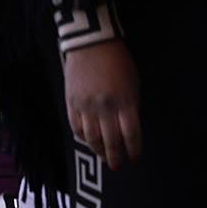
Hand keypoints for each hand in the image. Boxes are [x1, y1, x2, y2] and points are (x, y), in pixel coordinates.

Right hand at [66, 41, 141, 169]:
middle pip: (111, 140)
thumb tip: (127, 127)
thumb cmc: (117, 60)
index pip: (131, 134)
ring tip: (103, 157)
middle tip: (118, 166)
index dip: (133, 149)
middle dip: (115, 156)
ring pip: (92, 137)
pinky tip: (88, 141)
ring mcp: (86, 105)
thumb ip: (131, 106)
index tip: (134, 157)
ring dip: (98, 150)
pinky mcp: (72, 101)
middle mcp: (105, 107)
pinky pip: (76, 126)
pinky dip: (82, 137)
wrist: (90, 41)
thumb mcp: (133, 83)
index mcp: (125, 101)